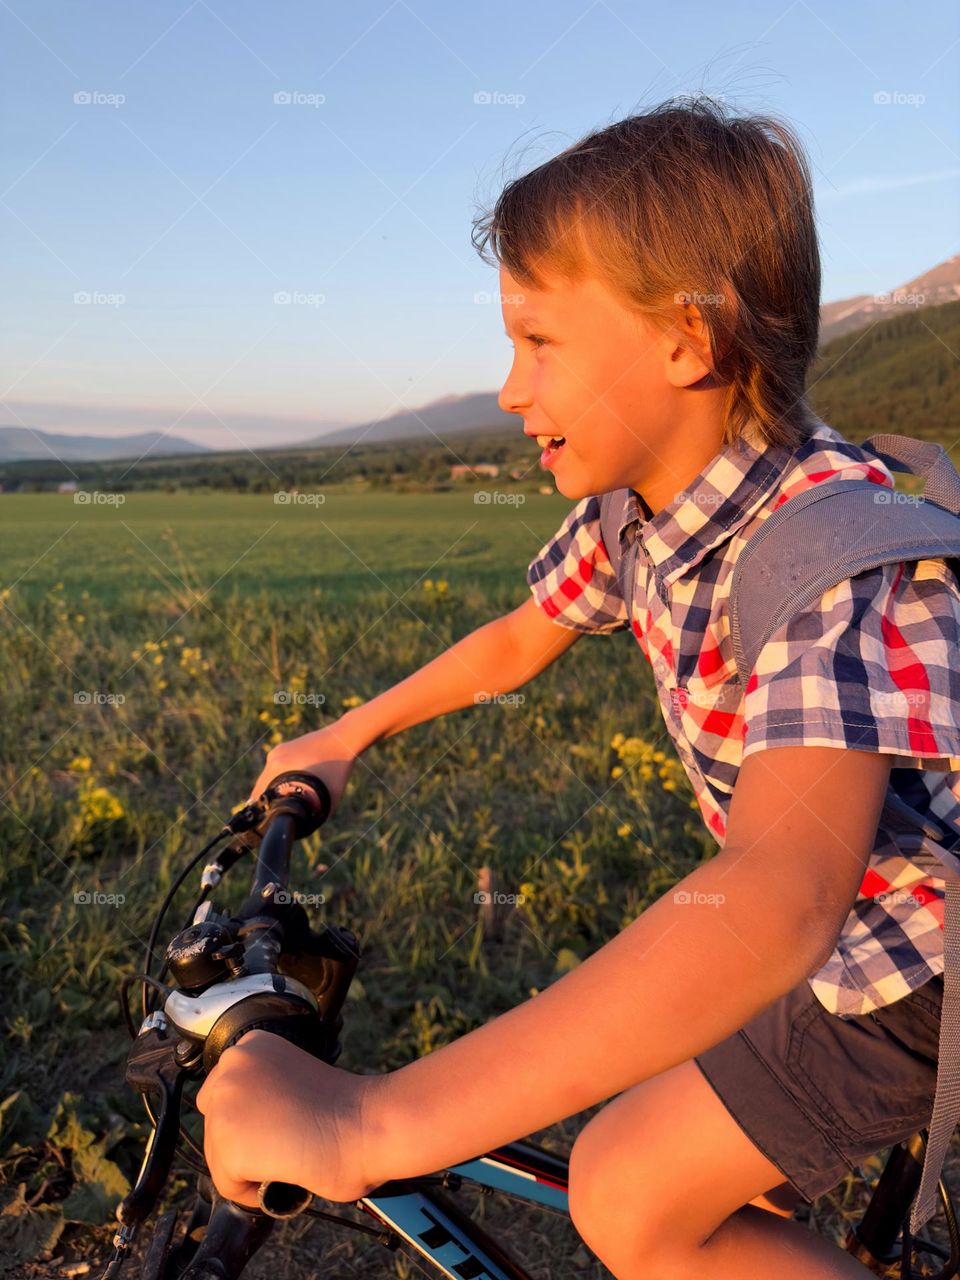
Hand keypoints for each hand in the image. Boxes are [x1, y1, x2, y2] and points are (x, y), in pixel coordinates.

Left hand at [195, 1030, 382, 1205]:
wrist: (364, 1124)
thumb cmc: (348, 1106)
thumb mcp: (295, 1074)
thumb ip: (266, 1088)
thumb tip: (254, 1121)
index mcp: (252, 1044)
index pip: (225, 1091)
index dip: (249, 1117)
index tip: (274, 1129)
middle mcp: (231, 1066)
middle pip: (215, 1121)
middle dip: (242, 1140)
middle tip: (280, 1149)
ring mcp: (224, 1104)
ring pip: (219, 1155)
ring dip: (248, 1166)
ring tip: (286, 1162)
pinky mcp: (227, 1145)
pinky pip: (227, 1184)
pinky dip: (251, 1192)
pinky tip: (282, 1178)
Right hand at [247, 718, 364, 811]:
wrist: (344, 739)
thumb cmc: (338, 770)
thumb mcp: (328, 799)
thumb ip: (313, 816)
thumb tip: (299, 829)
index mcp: (278, 768)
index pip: (258, 795)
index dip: (261, 810)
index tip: (266, 820)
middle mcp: (274, 758)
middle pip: (261, 786)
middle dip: (268, 800)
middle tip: (277, 812)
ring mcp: (279, 750)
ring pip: (269, 776)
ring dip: (275, 787)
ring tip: (287, 797)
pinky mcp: (285, 747)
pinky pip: (278, 767)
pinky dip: (283, 776)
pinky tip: (295, 781)